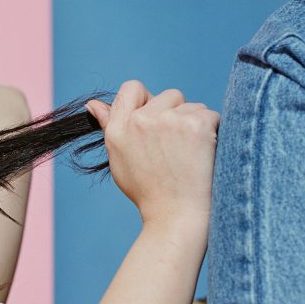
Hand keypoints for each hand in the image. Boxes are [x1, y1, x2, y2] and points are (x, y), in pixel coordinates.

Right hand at [86, 79, 218, 227]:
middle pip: (169, 95)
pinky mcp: (195, 123)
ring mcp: (168, 120)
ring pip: (192, 105)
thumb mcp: (119, 159)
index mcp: (118, 128)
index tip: (156, 121)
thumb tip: (92, 104)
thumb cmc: (148, 191)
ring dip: (195, 124)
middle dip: (176, 114)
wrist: (175, 215)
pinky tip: (203, 155)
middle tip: (175, 148)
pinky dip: (212, 132)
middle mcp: (140, 121)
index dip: (148, 100)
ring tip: (188, 155)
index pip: (132, 88)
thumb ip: (109, 126)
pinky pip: (210, 115)